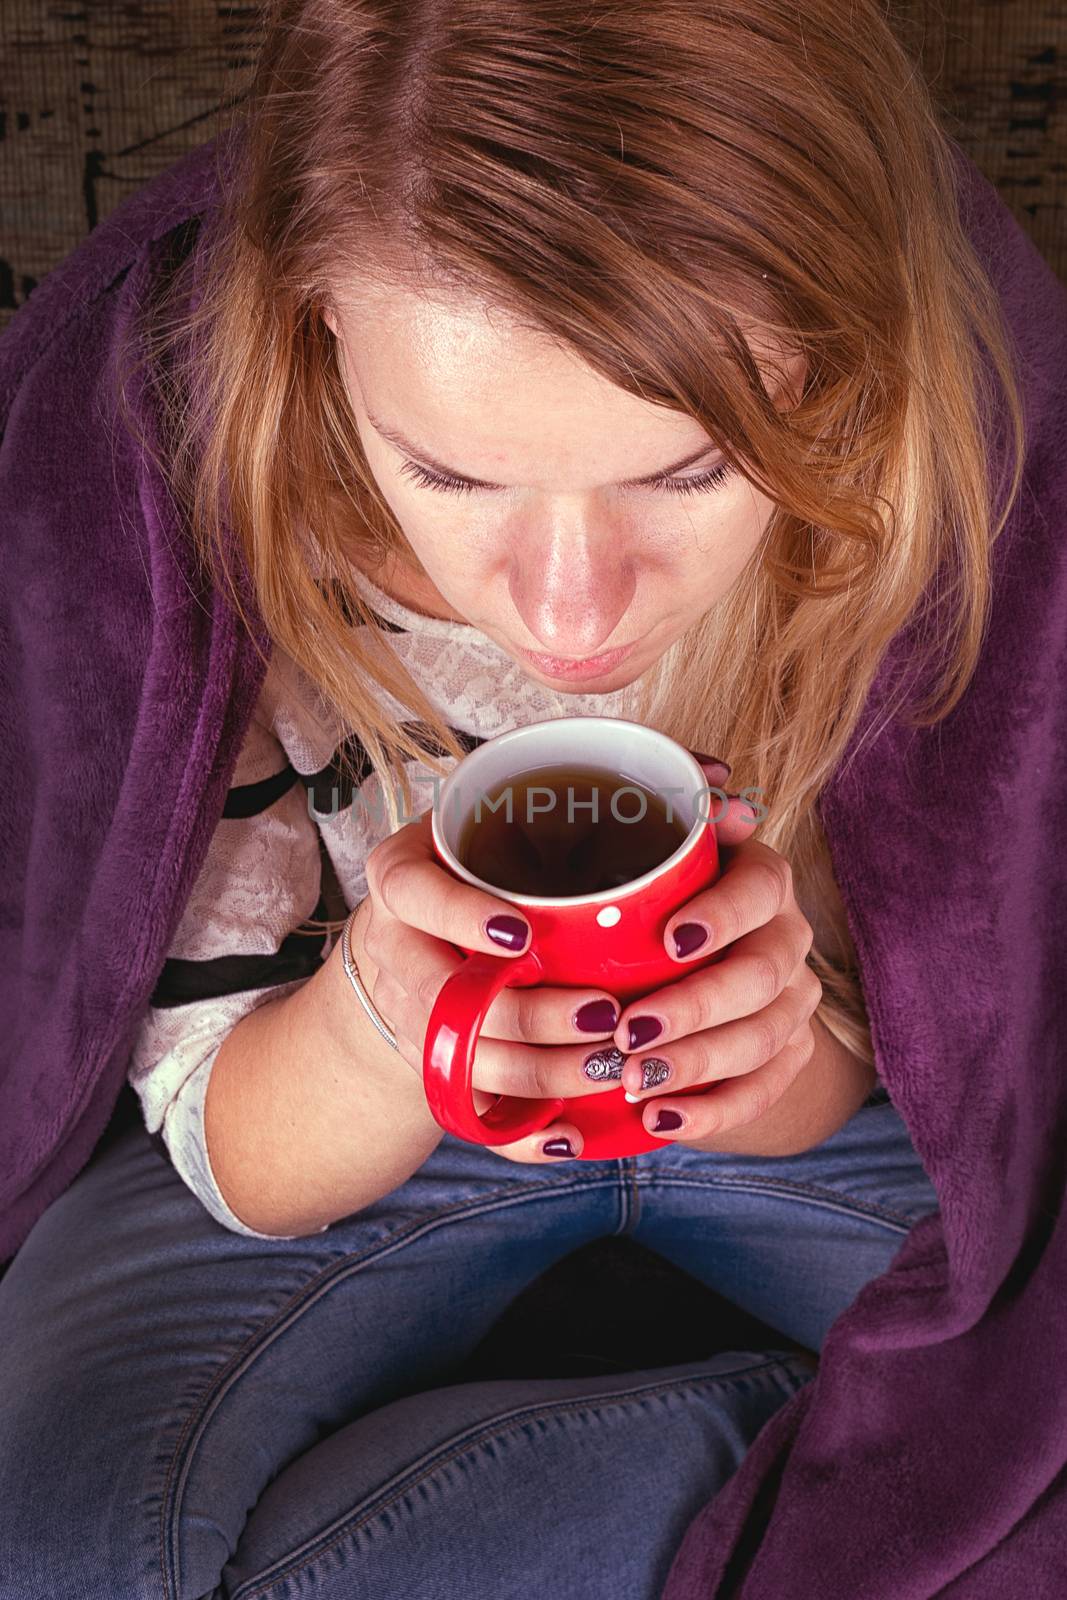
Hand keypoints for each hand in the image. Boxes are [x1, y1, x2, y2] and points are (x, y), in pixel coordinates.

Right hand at [354, 808, 634, 1163]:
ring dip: (541, 1072)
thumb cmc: (494, 865)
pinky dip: (518, 1130)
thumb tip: (719, 782)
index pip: (417, 893)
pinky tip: (569, 1135)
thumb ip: (610, 795)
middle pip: (448, 997)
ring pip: (465, 1061)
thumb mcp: (518, 817)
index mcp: (405, 876)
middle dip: (531, 1016)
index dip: (463, 917)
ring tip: (612, 1067)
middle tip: (606, 1016)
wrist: (422, 934)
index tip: (524, 935)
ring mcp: (409, 1013)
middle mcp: (396, 947)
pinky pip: (466, 1111)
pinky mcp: (431, 1065)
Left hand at [605, 772, 821, 1148]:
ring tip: (635, 1083)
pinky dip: (713, 1113)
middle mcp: (788, 937)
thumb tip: (714, 788)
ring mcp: (793, 1000)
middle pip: (761, 977)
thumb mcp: (647, 846)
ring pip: (762, 1039)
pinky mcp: (785, 1056)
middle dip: (696, 1009)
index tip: (668, 939)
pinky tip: (663, 1121)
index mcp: (761, 878)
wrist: (677, 958)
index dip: (722, 916)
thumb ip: (671, 812)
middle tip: (628, 1032)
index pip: (759, 891)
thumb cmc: (649, 890)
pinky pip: (762, 1092)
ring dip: (698, 1066)